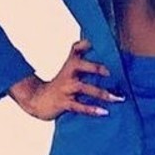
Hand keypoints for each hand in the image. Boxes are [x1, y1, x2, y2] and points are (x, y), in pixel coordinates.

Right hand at [8, 40, 123, 119]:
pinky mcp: (64, 103)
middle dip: (95, 67)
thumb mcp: (69, 67)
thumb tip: (93, 42)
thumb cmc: (60, 83)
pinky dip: (92, 109)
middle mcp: (68, 74)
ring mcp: (65, 88)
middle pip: (79, 65)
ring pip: (83, 88)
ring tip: (116, 98)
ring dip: (101, 93)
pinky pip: (79, 107)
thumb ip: (81, 54)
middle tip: (110, 72)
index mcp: (71, 64)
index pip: (77, 48)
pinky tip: (104, 112)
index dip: (87, 44)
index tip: (102, 42)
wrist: (38, 99)